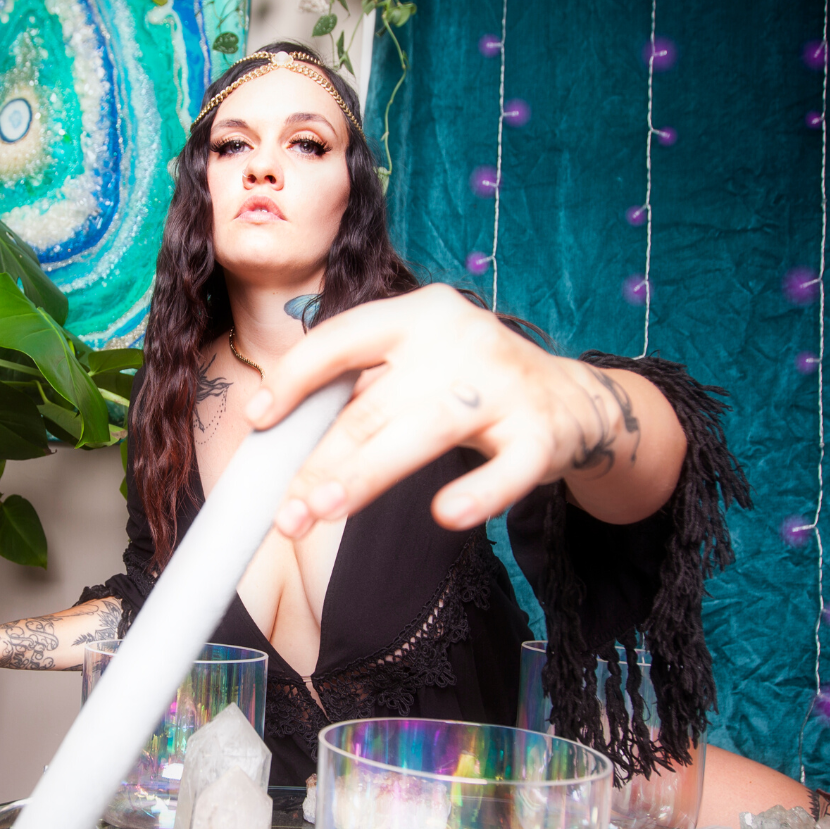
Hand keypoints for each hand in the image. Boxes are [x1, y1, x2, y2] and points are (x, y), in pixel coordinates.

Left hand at [244, 285, 683, 536]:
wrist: (572, 398)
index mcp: (418, 314)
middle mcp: (460, 339)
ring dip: (366, 476)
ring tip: (320, 512)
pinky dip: (478, 493)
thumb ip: (363, 389)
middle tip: (284, 513)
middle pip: (372, 406)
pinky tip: (445, 514)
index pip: (341, 339)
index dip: (293, 379)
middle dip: (319, 462)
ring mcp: (504, 384)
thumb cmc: (472, 384)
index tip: (257, 419)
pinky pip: (507, 470)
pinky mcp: (543, 432)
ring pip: (423, 433)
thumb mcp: (417, 364)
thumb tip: (281, 438)